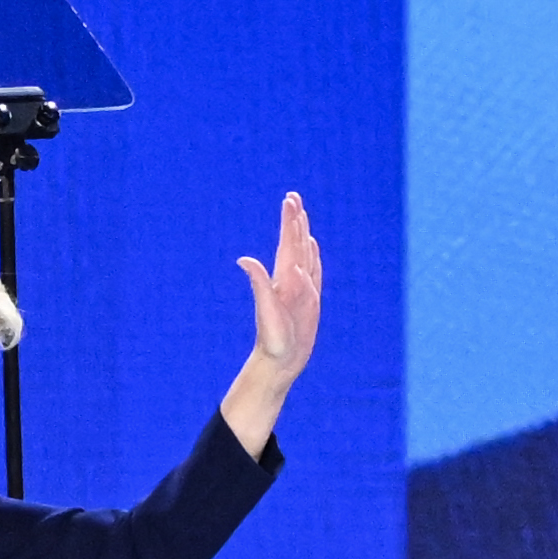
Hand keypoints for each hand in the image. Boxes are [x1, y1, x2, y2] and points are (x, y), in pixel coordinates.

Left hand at [236, 194, 320, 380]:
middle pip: (295, 243)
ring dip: (303, 234)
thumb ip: (259, 283)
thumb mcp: (266, 310)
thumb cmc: (273, 339)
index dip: (289, 221)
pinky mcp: (309, 299)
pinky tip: (311, 245)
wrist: (279, 361)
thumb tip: (243, 260)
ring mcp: (301, 288)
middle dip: (295, 220)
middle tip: (293, 197)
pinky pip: (313, 270)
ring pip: (304, 254)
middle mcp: (291, 279)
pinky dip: (313, 255)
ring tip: (301, 216)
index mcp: (283, 277)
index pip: (287, 242)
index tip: (289, 199)